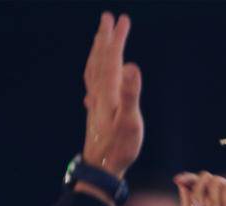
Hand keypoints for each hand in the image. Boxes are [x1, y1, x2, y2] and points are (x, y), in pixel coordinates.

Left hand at [80, 12, 143, 179]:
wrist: (100, 168)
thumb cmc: (119, 147)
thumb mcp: (130, 122)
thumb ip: (131, 94)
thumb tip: (132, 66)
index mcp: (107, 92)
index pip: (112, 58)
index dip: (117, 38)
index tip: (123, 20)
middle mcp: (98, 93)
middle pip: (99, 59)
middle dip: (105, 38)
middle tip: (109, 18)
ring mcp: (95, 102)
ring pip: (94, 70)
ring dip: (98, 51)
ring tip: (101, 39)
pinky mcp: (95, 111)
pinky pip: (93, 84)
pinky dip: (95, 72)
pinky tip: (96, 78)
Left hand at [173, 172, 225, 205]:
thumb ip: (187, 204)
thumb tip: (181, 184)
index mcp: (212, 203)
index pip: (200, 184)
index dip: (188, 179)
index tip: (177, 180)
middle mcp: (224, 196)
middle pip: (205, 177)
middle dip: (198, 192)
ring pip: (215, 181)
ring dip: (212, 202)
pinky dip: (225, 205)